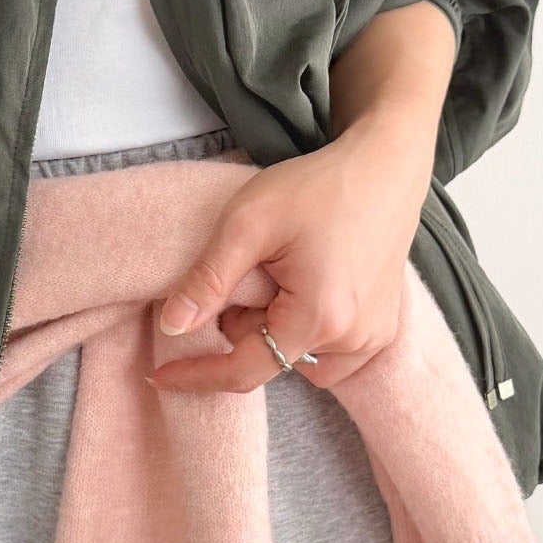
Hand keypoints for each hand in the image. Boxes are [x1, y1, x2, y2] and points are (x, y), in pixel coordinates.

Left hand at [148, 113, 435, 393]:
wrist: (382, 166)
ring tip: (276, 277)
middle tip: (246, 271)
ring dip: (275, 332)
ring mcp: (374, 335)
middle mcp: (353, 340)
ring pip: (300, 360)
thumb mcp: (248, 224)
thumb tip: (173, 326)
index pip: (244, 371)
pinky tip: (301, 288)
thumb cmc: (316, 187)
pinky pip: (331, 352)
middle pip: (271, 360)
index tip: (159, 374)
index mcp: (318, 320)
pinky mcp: (383, 324)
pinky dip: (305, 331)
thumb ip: (208, 280)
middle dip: (244, 327)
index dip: (197, 375)